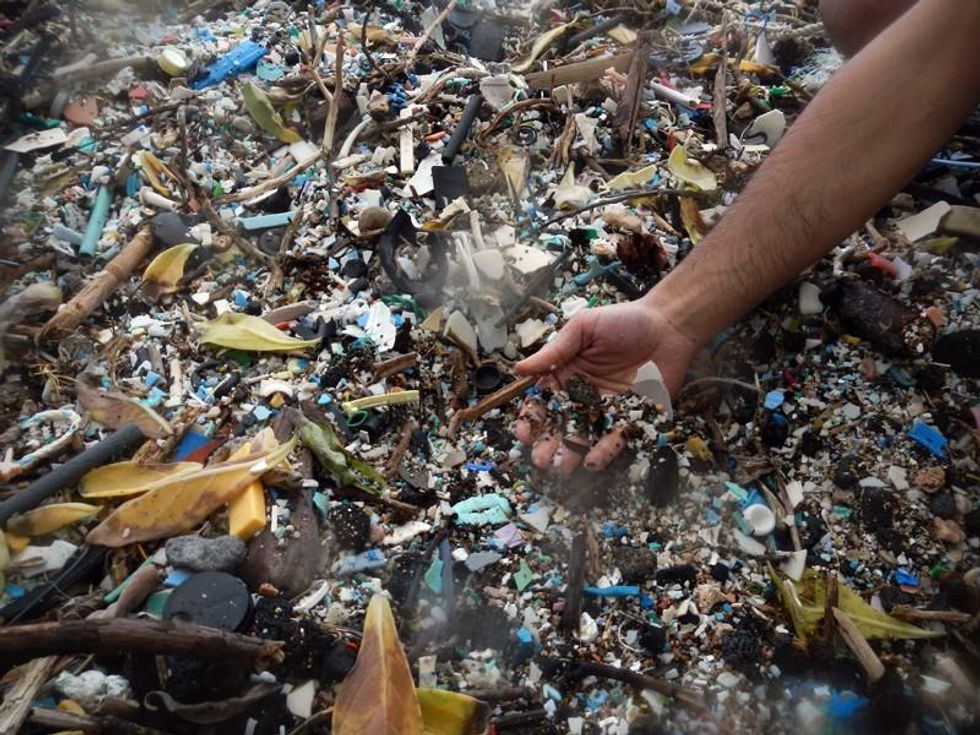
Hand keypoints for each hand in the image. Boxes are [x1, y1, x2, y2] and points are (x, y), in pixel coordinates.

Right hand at [512, 298, 698, 472]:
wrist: (668, 326)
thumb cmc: (623, 321)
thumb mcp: (583, 329)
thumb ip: (554, 351)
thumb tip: (519, 369)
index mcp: (566, 375)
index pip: (543, 401)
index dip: (532, 418)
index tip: (525, 431)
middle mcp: (583, 396)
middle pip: (560, 424)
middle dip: (548, 444)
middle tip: (541, 458)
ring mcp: (606, 409)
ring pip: (585, 436)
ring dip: (571, 454)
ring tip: (561, 468)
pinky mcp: (631, 417)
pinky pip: (616, 437)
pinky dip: (605, 450)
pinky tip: (593, 461)